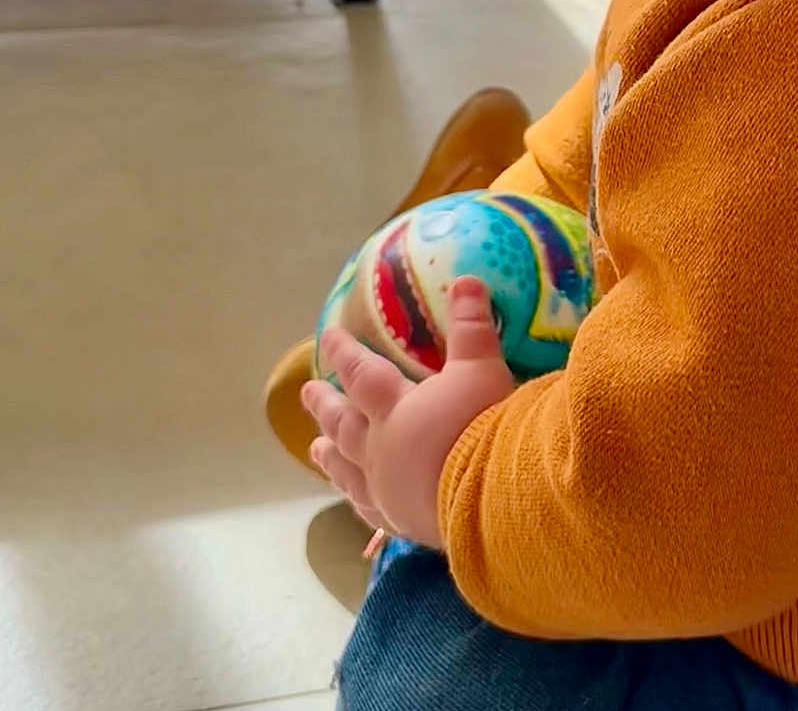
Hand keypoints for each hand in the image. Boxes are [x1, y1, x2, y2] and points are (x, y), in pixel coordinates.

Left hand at [301, 277, 515, 548]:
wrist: (489, 497)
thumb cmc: (481, 426)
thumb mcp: (481, 369)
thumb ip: (472, 327)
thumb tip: (466, 279)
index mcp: (395, 409)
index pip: (362, 374)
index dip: (344, 353)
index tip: (327, 337)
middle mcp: (381, 448)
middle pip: (344, 423)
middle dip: (325, 405)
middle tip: (306, 393)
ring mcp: (387, 489)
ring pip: (347, 469)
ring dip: (331, 456)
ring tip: (315, 448)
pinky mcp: (402, 521)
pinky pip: (369, 509)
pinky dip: (357, 497)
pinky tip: (355, 497)